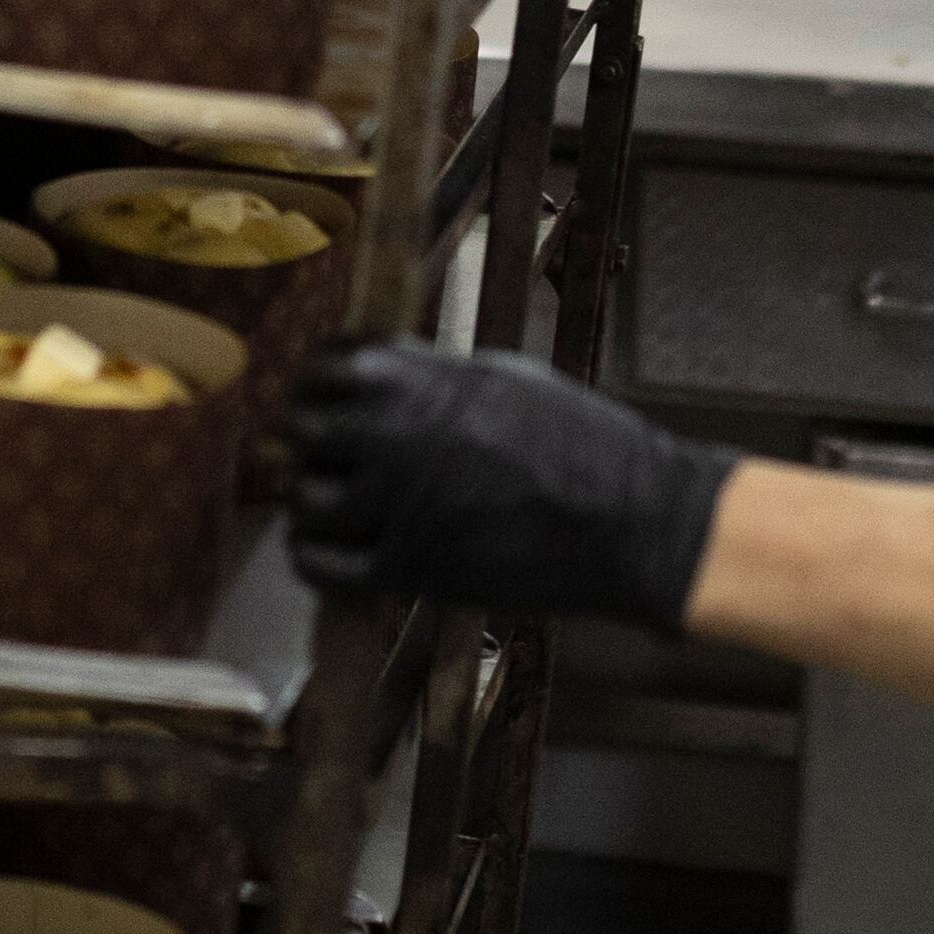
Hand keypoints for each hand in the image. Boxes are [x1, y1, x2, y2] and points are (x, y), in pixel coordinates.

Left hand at [286, 342, 736, 632]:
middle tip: (329, 452)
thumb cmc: (581, 441)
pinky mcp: (411, 568)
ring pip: (304, 497)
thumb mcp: (502, 379)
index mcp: (421, 378)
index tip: (328, 394)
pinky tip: (335, 549)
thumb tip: (383, 381)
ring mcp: (398, 504)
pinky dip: (315, 556)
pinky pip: (321, 563)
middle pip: (301, 427)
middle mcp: (396, 434)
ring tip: (337, 503)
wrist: (632, 518)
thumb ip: (432, 379)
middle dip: (310, 438)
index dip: (321, 381)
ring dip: (314, 498)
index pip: (325, 366)